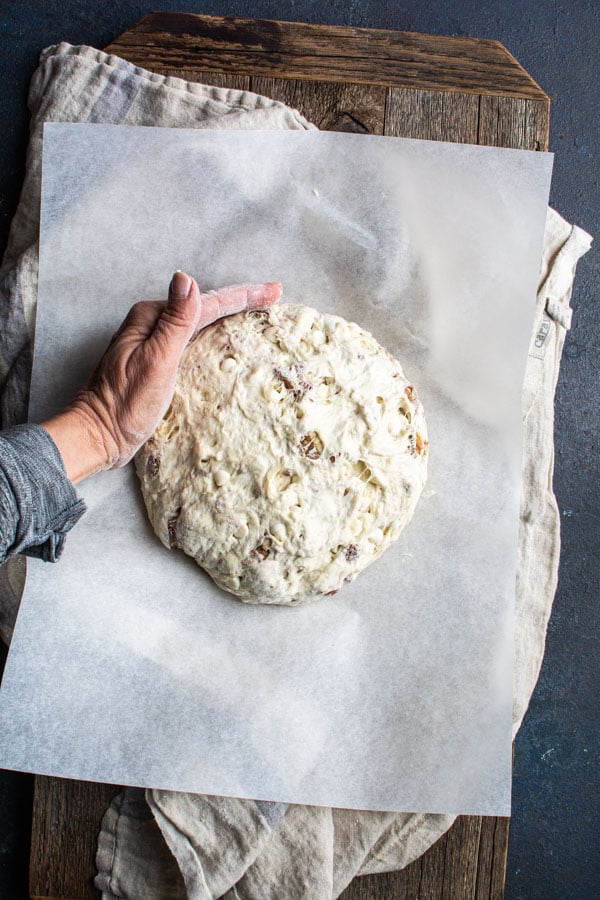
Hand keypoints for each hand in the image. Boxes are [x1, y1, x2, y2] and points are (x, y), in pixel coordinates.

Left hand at [42, 272, 281, 482]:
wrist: (98, 434)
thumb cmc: (126, 404)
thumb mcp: (156, 361)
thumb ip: (174, 321)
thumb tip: (187, 279)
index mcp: (152, 318)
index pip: (208, 301)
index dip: (244, 296)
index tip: (274, 292)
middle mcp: (151, 323)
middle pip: (205, 305)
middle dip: (240, 299)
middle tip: (273, 295)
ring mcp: (152, 341)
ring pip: (200, 320)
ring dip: (229, 312)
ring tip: (256, 308)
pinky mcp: (155, 360)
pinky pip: (192, 337)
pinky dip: (214, 331)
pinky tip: (224, 335)